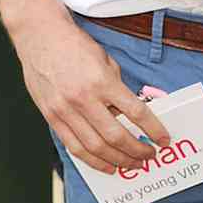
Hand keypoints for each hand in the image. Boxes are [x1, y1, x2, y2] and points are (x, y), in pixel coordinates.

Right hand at [13, 5, 172, 172]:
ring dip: (118, 161)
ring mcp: (65, 110)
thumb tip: (131, 114)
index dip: (153, 130)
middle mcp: (83, 98)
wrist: (39, 36)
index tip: (163, 139)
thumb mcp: (105, 61)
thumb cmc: (75, 46)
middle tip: (149, 157)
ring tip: (132, 165)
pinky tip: (107, 166)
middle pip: (116, 136)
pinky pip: (74, 147)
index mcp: (102, 81)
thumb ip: (117, 88)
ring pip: (95, 147)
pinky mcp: (52, 117)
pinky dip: (93, 160)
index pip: (135, 112)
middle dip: (137, 151)